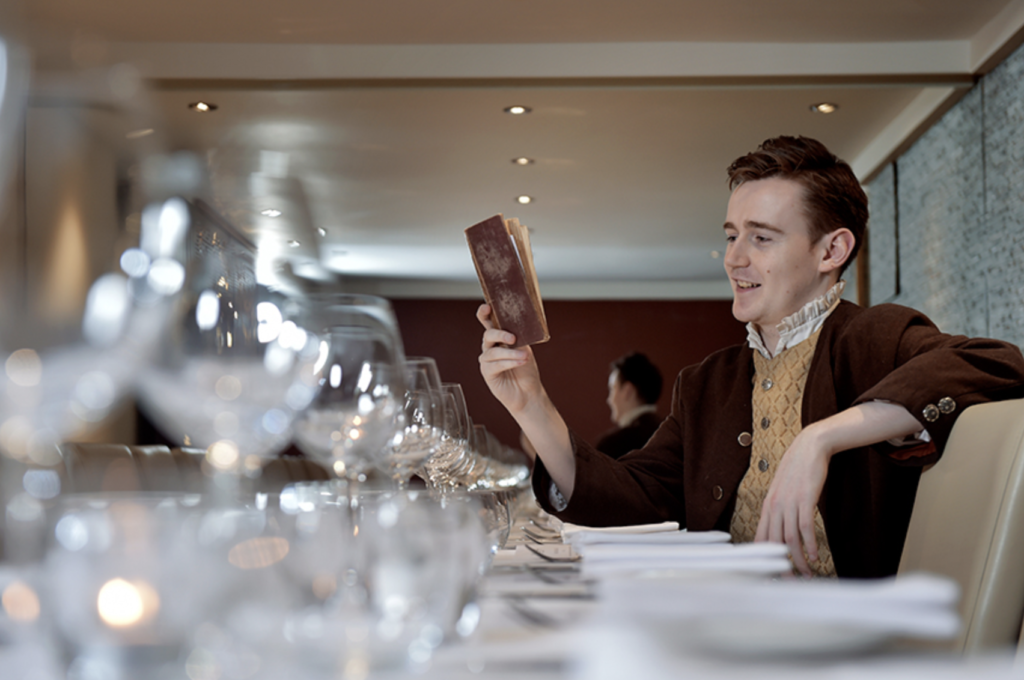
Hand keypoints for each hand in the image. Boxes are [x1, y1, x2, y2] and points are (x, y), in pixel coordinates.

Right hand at [476, 304, 575, 496]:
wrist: (529, 393)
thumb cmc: (527, 370)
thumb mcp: (525, 348)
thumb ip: (518, 336)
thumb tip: (517, 326)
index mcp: (498, 339)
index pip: (487, 323)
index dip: (484, 314)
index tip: (487, 307)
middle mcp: (490, 348)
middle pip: (487, 335)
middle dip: (499, 333)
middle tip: (512, 337)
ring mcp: (487, 361)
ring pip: (492, 351)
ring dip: (510, 353)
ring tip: (524, 357)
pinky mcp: (487, 374)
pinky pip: (494, 364)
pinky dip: (508, 362)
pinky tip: (519, 362)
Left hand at [754, 423, 830, 575]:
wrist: (809, 448)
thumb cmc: (797, 471)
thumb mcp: (783, 492)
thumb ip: (780, 511)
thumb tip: (781, 533)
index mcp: (767, 507)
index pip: (761, 538)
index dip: (765, 558)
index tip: (772, 573)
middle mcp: (775, 507)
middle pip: (774, 543)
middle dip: (781, 566)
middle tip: (790, 582)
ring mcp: (789, 503)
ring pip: (790, 539)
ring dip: (799, 560)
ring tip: (807, 574)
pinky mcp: (805, 499)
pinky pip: (805, 527)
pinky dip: (809, 545)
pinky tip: (814, 556)